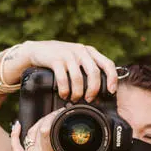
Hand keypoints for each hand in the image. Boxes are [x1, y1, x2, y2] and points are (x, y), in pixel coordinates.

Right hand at [3, 41, 119, 102]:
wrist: (37, 50)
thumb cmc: (60, 58)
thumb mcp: (77, 58)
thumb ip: (88, 67)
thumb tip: (102, 89)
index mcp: (90, 51)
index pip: (107, 64)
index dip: (112, 79)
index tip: (111, 91)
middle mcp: (81, 51)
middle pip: (94, 73)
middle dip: (93, 90)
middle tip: (89, 99)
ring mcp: (68, 54)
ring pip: (78, 78)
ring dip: (77, 93)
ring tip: (74, 99)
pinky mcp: (56, 60)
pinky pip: (63, 79)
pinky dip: (65, 90)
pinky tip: (64, 95)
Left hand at [10, 109, 112, 150]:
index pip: (46, 130)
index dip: (53, 118)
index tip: (60, 112)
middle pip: (38, 129)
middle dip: (47, 118)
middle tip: (56, 114)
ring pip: (29, 135)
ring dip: (36, 124)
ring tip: (45, 118)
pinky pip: (16, 145)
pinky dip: (16, 134)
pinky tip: (18, 125)